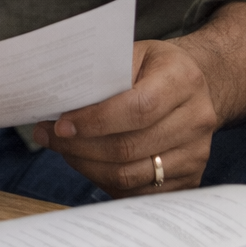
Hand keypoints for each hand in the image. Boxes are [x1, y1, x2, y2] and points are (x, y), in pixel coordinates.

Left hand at [32, 39, 218, 196]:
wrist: (195, 87)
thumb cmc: (154, 68)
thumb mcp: (133, 54)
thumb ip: (103, 76)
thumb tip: (60, 103)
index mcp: (182, 80)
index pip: (137, 108)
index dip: (95, 121)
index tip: (61, 124)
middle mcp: (196, 119)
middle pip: (130, 147)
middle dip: (80, 146)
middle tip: (49, 137)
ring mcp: (196, 154)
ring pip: (131, 175)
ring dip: (87, 166)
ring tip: (63, 150)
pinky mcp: (190, 179)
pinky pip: (138, 192)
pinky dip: (106, 181)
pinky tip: (87, 163)